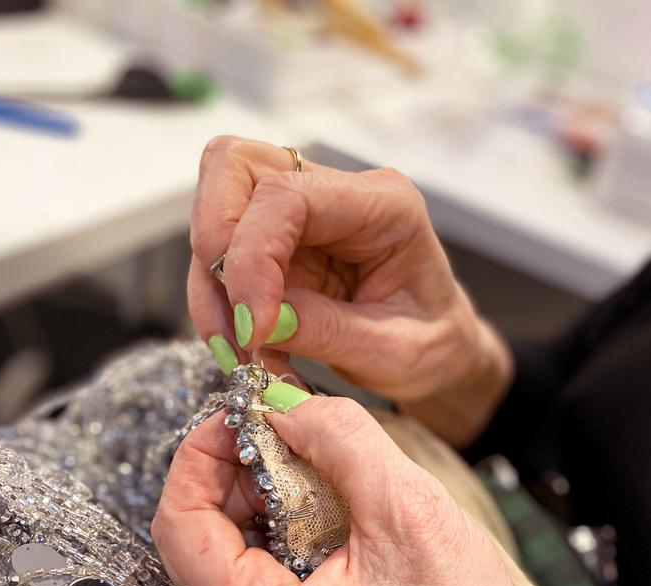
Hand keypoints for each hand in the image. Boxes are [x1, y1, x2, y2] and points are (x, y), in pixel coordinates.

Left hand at [153, 392, 650, 585]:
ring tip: (299, 450)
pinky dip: (273, 513)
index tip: (237, 413)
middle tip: (271, 423)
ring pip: (221, 543)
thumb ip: (340, 441)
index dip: (196, 456)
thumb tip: (287, 402)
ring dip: (249, 487)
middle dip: (223, 467)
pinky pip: (254, 559)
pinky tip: (314, 488)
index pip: (179, 526)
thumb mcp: (406, 509)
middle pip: (192, 533)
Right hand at [188, 136, 512, 442]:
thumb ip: (328, 331)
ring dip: (211, 284)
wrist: (439, 352)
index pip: (289, 195)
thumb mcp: (395, 352)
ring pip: (216, 209)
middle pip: (235, 168)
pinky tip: (246, 347)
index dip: (254, 256)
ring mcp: (299, 214)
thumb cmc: (432, 343)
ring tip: (240, 351)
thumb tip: (259, 324)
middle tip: (234, 324)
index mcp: (382, 203)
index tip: (254, 328)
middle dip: (216, 247)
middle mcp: (334, 193)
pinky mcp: (276, 245)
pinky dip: (218, 303)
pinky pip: (220, 257)